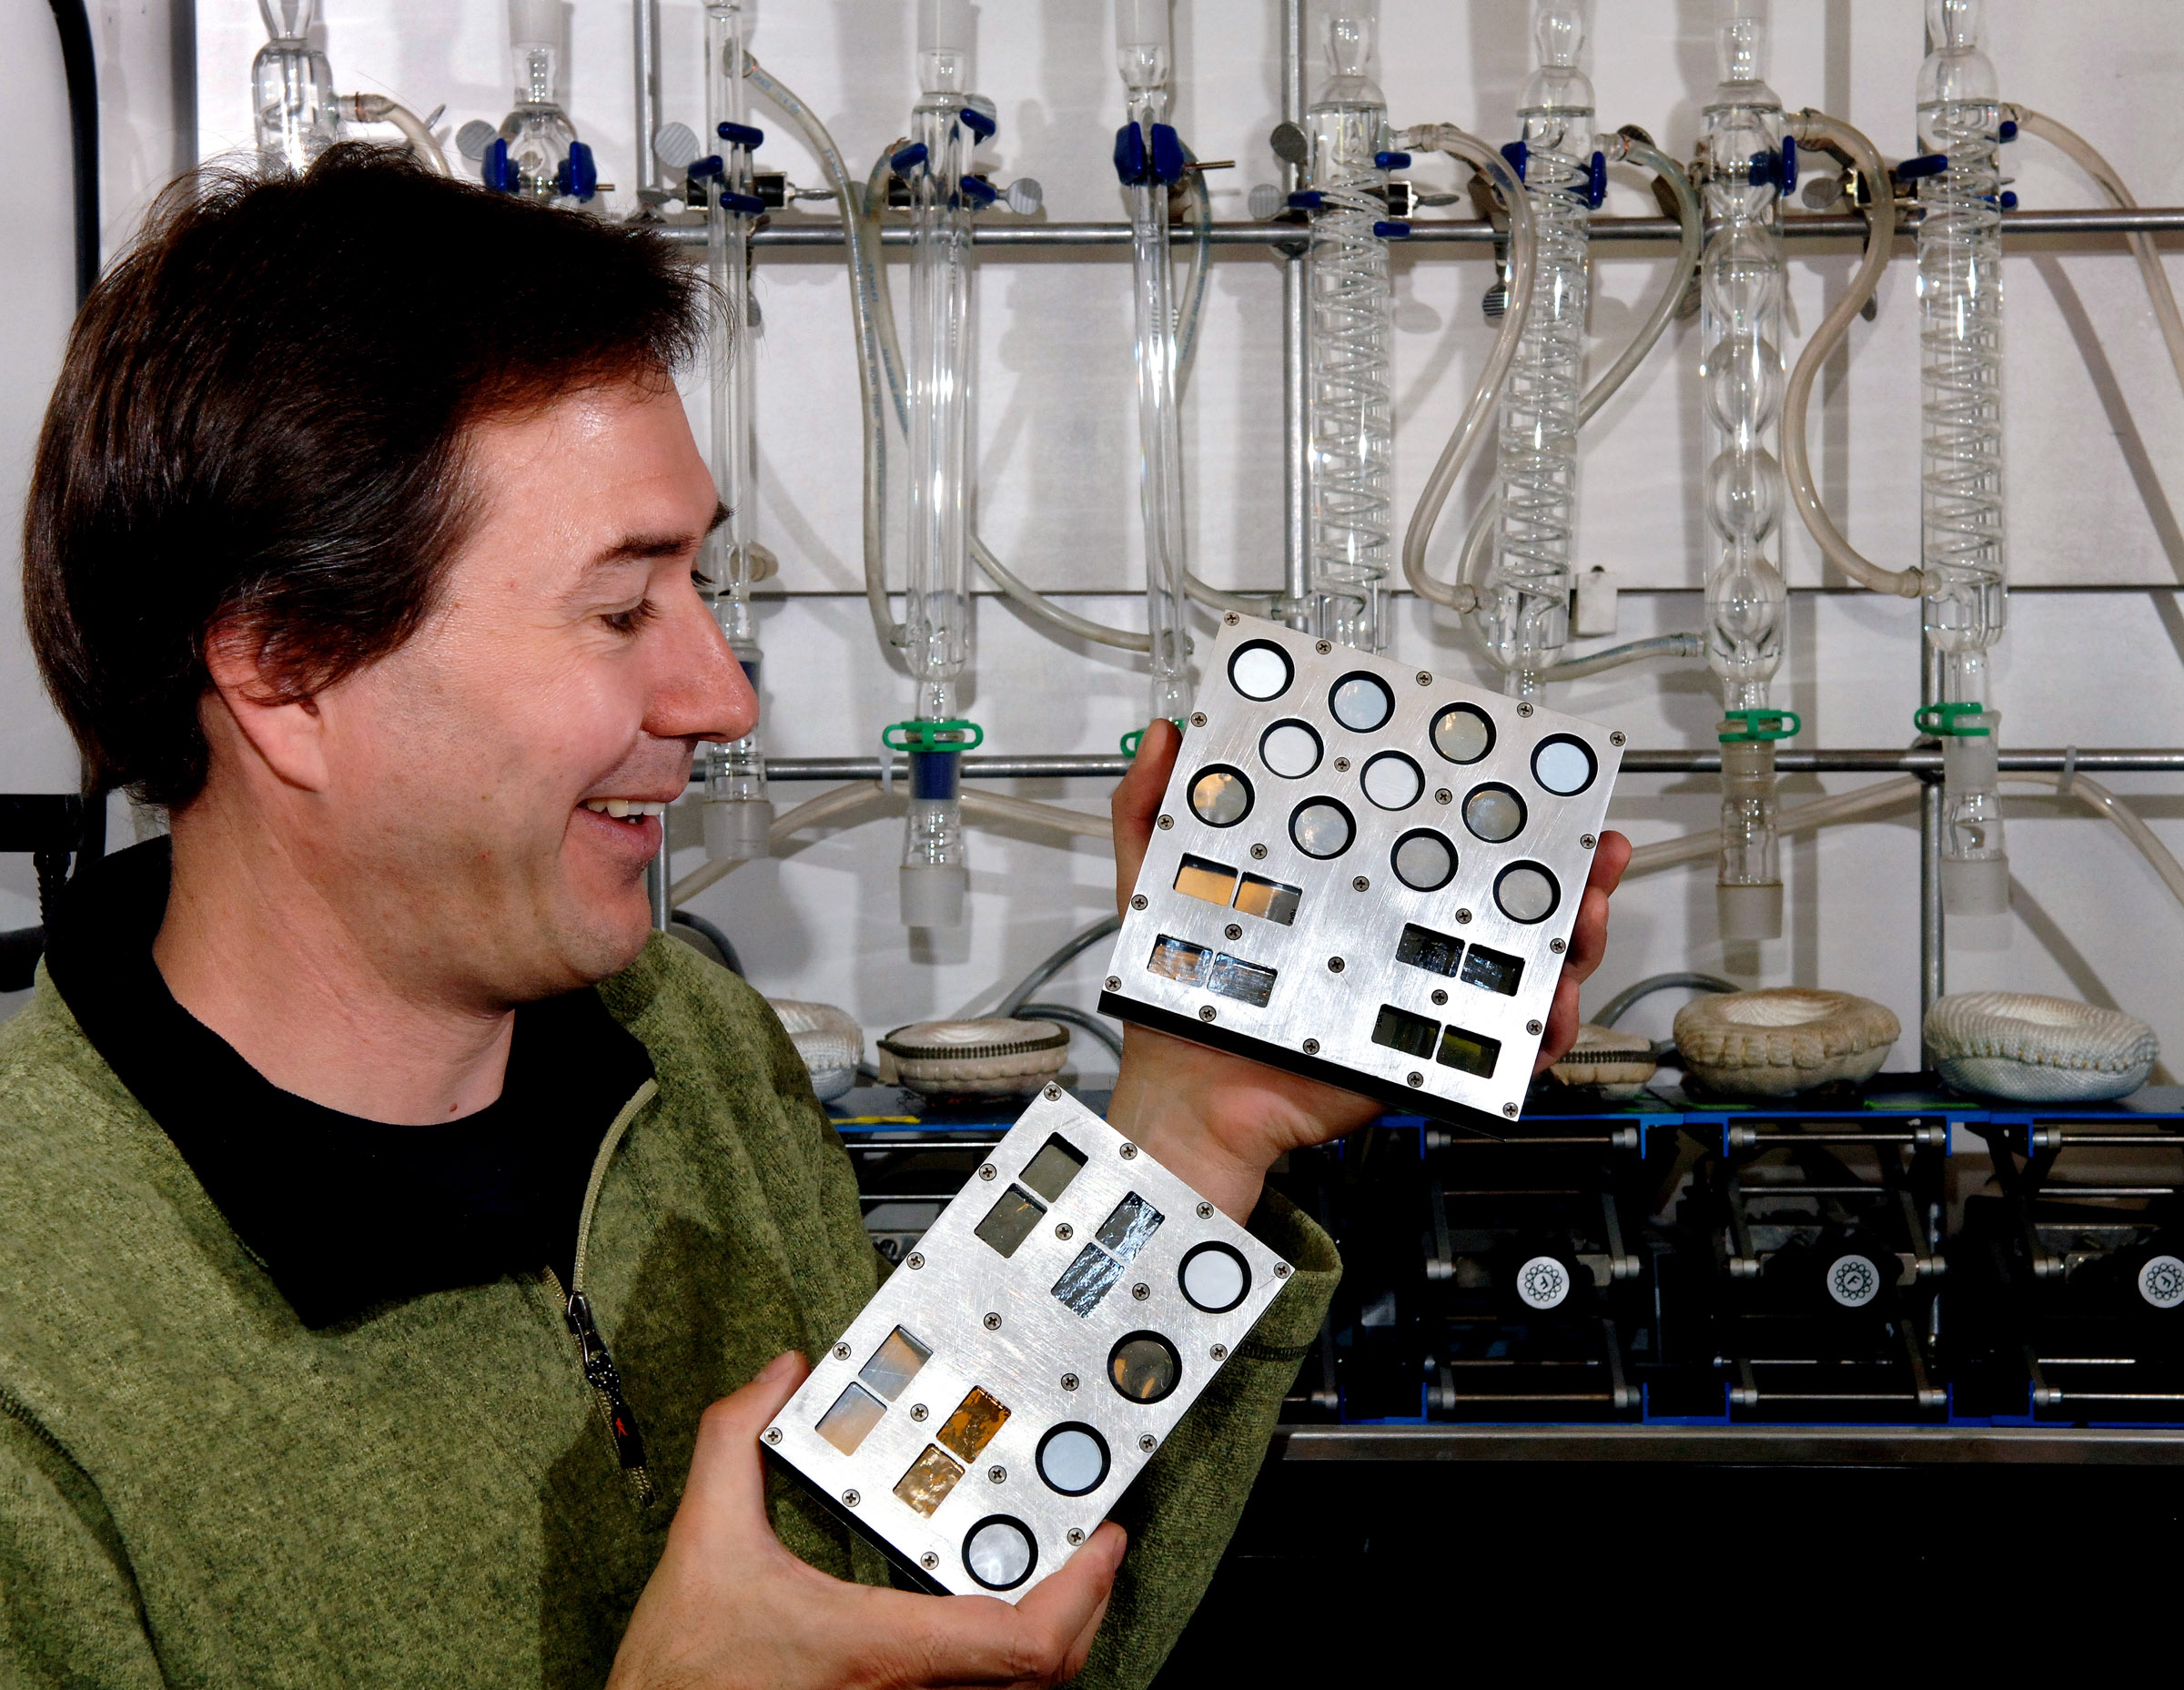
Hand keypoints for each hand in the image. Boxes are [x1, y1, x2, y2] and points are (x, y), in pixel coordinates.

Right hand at [608, 1353, 1125, 1689]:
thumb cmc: (681, 1675)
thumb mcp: (702, 1542)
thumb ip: (735, 1443)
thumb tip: (778, 1376)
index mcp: (881, 1647)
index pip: (1022, 1642)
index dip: (1082, 1590)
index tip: (1102, 1539)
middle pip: (1046, 1672)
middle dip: (1086, 1604)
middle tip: (1092, 1544)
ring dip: (1050, 1633)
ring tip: (1053, 1568)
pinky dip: (1007, 1656)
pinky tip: (991, 1610)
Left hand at [1104, 720, 1629, 1221]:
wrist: (1186, 1097)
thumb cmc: (1179, 1000)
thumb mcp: (1156, 886)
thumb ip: (1151, 809)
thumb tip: (1164, 733)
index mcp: (1351, 893)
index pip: (1436, 843)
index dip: (1490, 815)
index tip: (1529, 785)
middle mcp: (1396, 940)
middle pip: (1503, 902)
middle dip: (1566, 875)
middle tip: (1596, 853)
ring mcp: (1417, 997)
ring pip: (1522, 970)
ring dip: (1572, 945)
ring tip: (1587, 922)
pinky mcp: (1424, 1058)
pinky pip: (1500, 1053)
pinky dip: (1539, 1035)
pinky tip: (1552, 1012)